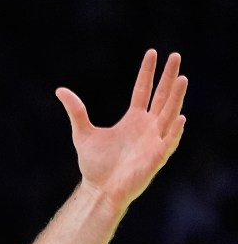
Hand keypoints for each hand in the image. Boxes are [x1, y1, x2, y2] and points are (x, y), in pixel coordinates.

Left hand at [56, 49, 187, 210]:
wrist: (99, 190)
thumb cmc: (94, 164)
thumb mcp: (82, 133)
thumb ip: (76, 111)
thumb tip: (60, 90)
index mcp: (133, 119)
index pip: (143, 90)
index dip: (148, 72)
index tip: (153, 53)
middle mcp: (147, 126)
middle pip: (161, 96)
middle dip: (168, 77)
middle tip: (175, 56)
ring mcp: (154, 140)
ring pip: (169, 114)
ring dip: (176, 97)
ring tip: (182, 78)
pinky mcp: (156, 157)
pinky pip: (169, 141)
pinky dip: (175, 130)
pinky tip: (180, 117)